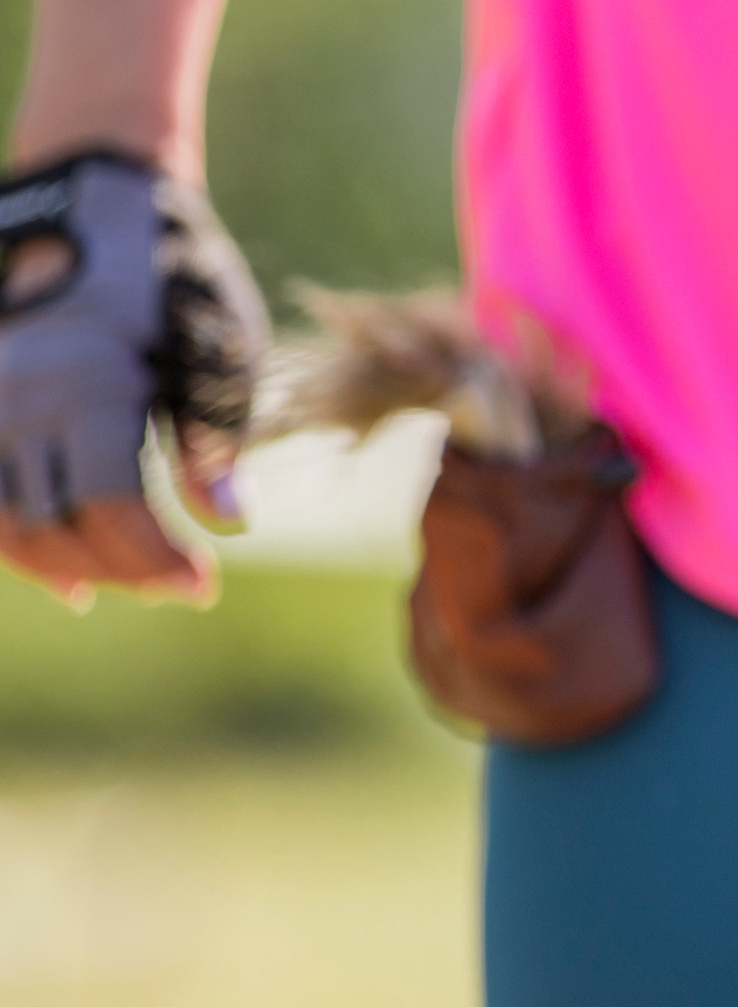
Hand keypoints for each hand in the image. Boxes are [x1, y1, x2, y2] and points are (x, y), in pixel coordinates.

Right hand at [0, 151, 267, 607]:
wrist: (95, 202)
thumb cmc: (176, 274)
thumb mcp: (220, 341)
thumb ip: (215, 429)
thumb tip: (228, 516)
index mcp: (89, 381)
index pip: (109, 506)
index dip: (154, 559)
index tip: (201, 585)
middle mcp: (20, 393)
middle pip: (51, 525)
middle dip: (118, 570)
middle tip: (177, 585)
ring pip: (1, 519)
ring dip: (60, 564)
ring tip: (117, 585)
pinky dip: (14, 539)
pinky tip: (62, 572)